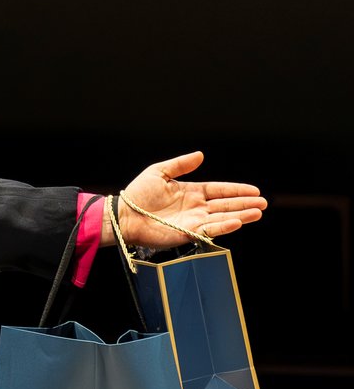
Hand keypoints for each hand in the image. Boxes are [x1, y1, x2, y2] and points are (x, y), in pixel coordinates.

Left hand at [108, 151, 266, 248]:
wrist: (124, 215)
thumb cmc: (138, 195)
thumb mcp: (159, 172)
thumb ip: (180, 164)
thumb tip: (201, 155)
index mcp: (191, 192)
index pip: (219, 190)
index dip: (237, 190)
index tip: (254, 190)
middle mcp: (196, 207)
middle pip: (226, 204)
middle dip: (245, 203)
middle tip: (264, 203)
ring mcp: (193, 221)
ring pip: (223, 217)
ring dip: (241, 215)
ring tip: (258, 212)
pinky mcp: (188, 233)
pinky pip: (209, 229)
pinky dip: (224, 226)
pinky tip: (238, 221)